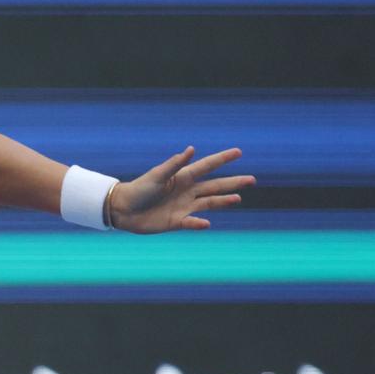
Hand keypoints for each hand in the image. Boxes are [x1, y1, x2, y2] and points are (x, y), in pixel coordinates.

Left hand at [110, 146, 254, 233]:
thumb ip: (174, 165)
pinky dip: (199, 223)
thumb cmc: (139, 189)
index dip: (222, 159)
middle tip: (251, 179)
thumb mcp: (157, 175)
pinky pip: (192, 222)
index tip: (238, 152)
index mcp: (183, 177)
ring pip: (209, 203)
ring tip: (238, 198)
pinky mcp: (176, 221)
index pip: (207, 166)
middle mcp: (187, 191)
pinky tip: (207, 223)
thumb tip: (191, 150)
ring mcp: (183, 206)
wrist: (123, 210)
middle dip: (233, 182)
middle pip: (215, 186)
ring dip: (223, 201)